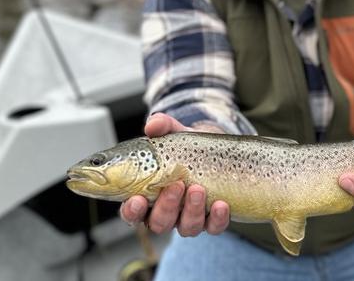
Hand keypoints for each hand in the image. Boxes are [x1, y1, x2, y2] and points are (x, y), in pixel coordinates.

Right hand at [119, 113, 230, 235]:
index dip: (132, 211)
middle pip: (159, 223)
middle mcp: (167, 212)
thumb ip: (161, 126)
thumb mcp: (174, 133)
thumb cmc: (185, 147)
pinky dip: (217, 219)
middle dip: (167, 206)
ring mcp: (189, 218)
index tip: (137, 199)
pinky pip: (214, 227)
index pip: (132, 212)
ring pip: (186, 228)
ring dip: (191, 211)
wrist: (215, 149)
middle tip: (176, 185)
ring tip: (198, 189)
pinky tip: (221, 204)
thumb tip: (152, 125)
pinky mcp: (212, 220)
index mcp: (147, 196)